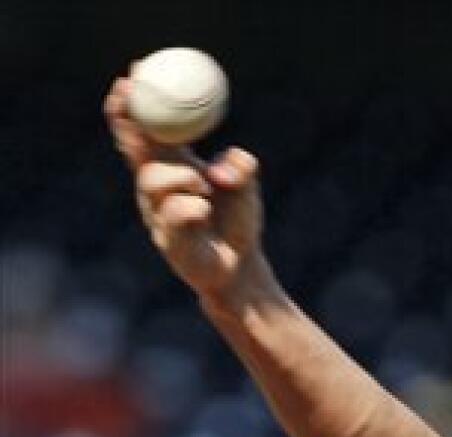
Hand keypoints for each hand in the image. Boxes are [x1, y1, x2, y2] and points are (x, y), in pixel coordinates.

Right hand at [104, 72, 264, 302]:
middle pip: (131, 149)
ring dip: (180, 175)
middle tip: (129, 93)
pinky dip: (193, 206)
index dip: (135, 102)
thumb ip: (240, 164)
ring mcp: (157, 213)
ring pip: (151, 180)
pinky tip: (205, 212)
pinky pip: (173, 213)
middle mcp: (157, 187)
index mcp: (172, 166)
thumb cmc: (238, 221)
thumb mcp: (246, 184)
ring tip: (205, 186)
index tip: (135, 72)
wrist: (243, 268)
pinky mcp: (166, 239)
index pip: (146, 129)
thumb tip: (220, 166)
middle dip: (126, 119)